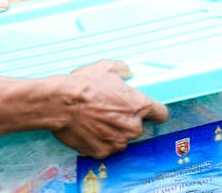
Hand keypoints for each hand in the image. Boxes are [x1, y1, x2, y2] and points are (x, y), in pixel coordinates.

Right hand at [51, 60, 168, 157]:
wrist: (60, 103)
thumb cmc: (83, 85)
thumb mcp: (106, 67)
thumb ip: (123, 70)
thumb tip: (127, 72)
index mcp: (139, 106)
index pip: (161, 114)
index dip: (154, 112)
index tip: (148, 112)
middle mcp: (132, 128)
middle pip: (138, 127)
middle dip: (127, 121)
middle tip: (110, 112)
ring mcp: (117, 143)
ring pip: (121, 139)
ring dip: (113, 132)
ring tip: (96, 120)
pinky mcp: (102, 153)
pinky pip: (106, 148)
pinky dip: (99, 141)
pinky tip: (89, 130)